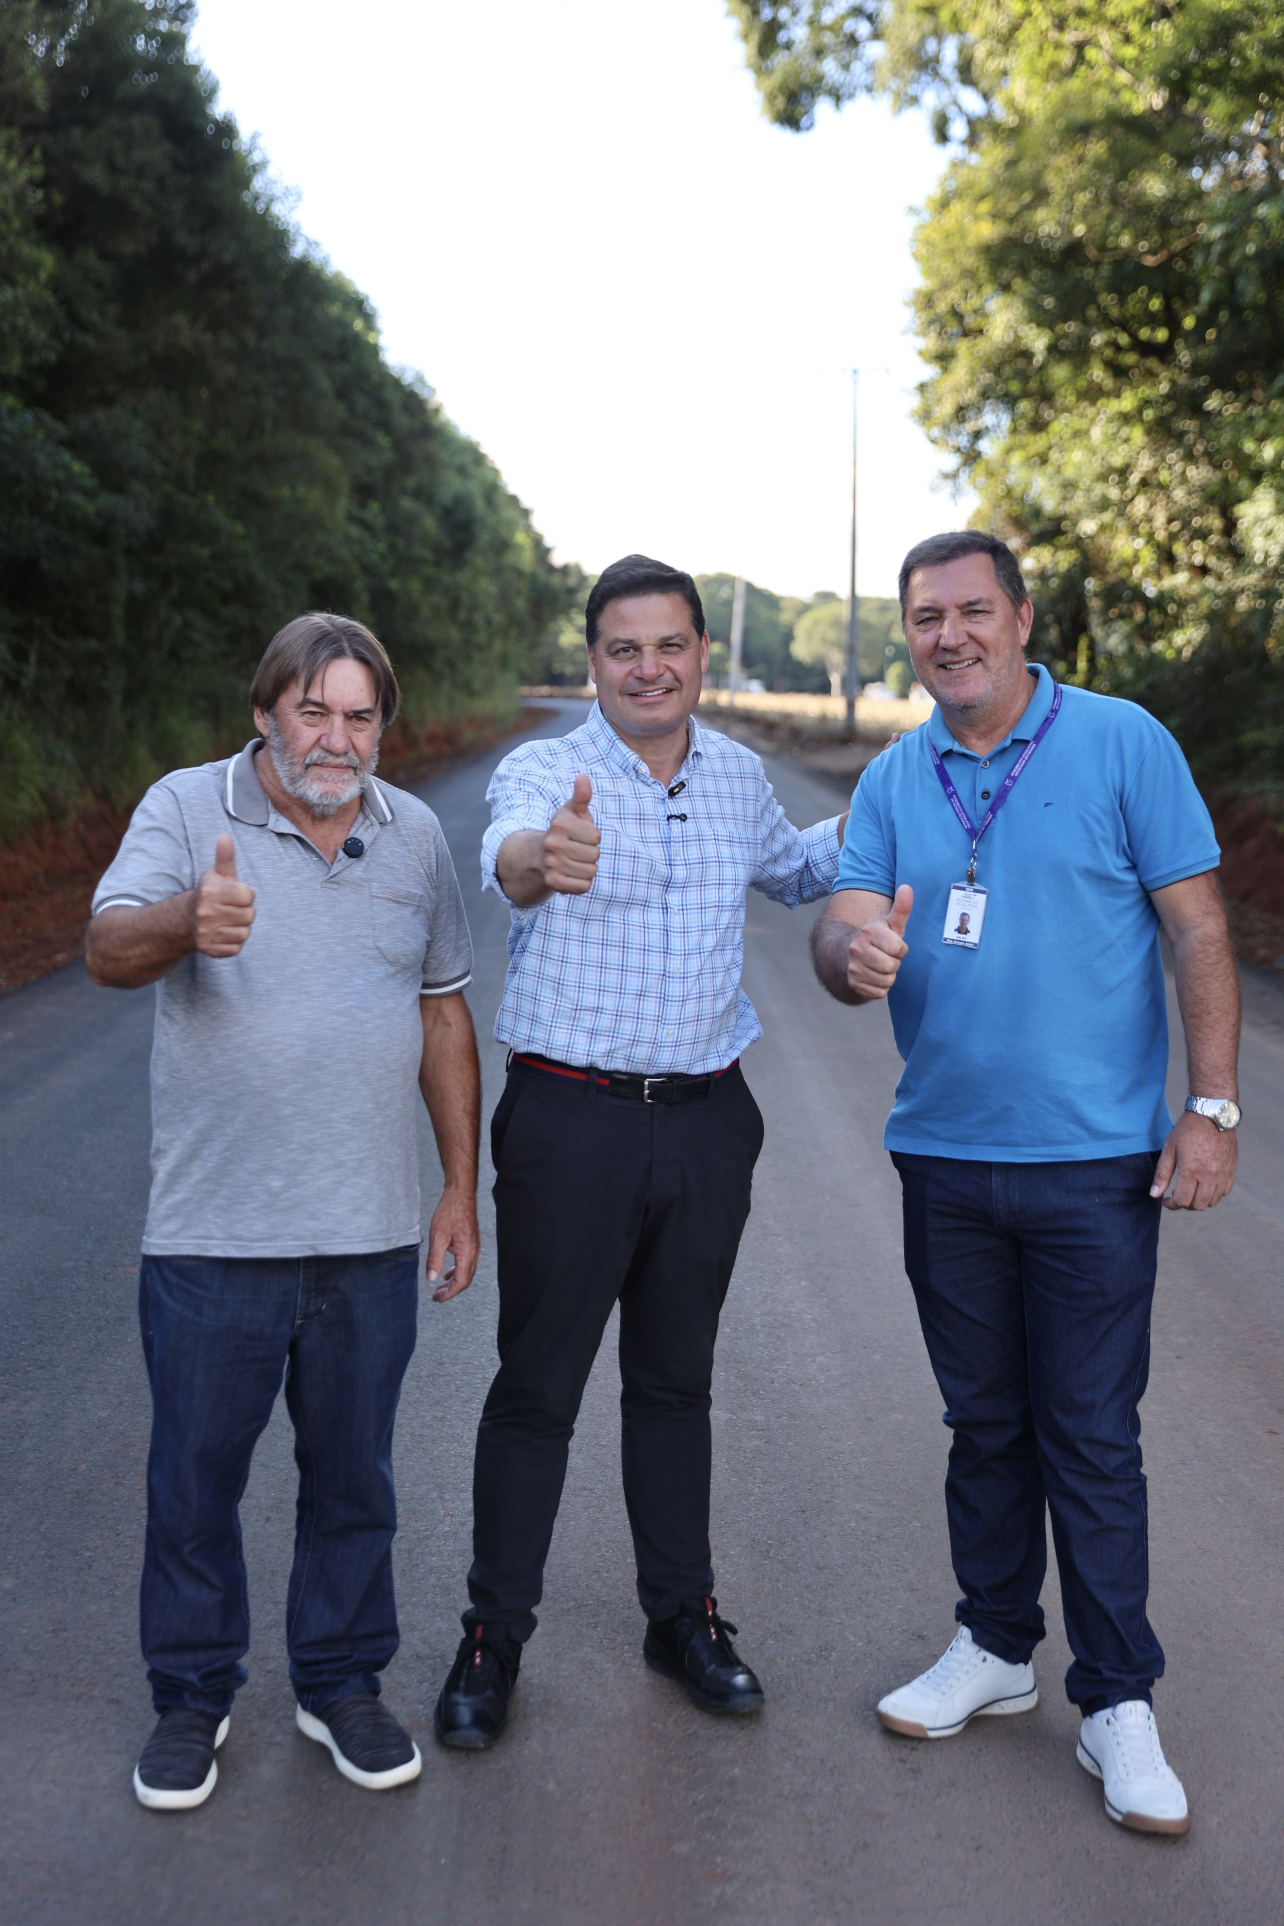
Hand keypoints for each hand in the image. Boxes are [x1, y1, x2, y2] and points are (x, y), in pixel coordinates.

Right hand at [193, 834, 255, 956]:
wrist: (186, 920)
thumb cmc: (210, 894)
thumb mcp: (218, 875)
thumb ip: (225, 857)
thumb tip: (225, 836)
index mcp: (210, 893)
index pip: (249, 896)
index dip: (246, 895)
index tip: (235, 895)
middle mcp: (206, 913)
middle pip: (249, 916)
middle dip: (245, 912)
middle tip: (231, 910)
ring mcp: (207, 933)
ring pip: (245, 933)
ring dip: (240, 928)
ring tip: (228, 921)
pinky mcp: (210, 950)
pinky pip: (237, 948)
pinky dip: (233, 942)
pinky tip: (224, 933)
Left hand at [426, 1186, 480, 1300]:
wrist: (460, 1195)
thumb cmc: (450, 1212)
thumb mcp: (437, 1236)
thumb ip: (434, 1259)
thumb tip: (432, 1278)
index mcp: (467, 1252)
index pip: (461, 1281)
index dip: (449, 1293)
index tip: (437, 1299)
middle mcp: (474, 1252)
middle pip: (465, 1279)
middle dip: (451, 1291)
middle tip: (436, 1296)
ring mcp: (474, 1247)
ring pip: (466, 1272)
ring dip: (453, 1282)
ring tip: (440, 1288)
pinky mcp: (471, 1243)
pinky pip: (466, 1263)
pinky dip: (456, 1271)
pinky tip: (447, 1272)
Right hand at [542, 774, 599, 894]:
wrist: (538, 856)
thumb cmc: (564, 831)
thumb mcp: (572, 812)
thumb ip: (581, 796)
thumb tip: (583, 776)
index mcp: (559, 825)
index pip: (596, 837)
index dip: (592, 837)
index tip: (579, 836)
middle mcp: (552, 844)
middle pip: (595, 855)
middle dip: (590, 853)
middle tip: (576, 850)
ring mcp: (551, 864)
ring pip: (591, 871)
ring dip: (586, 869)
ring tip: (573, 862)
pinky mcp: (553, 882)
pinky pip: (584, 886)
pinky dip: (582, 883)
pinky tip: (571, 874)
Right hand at [845, 884, 912, 1000]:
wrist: (846, 954)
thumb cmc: (876, 938)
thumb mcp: (889, 923)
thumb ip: (901, 908)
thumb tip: (907, 887)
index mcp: (868, 932)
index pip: (898, 948)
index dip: (900, 949)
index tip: (893, 945)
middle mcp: (857, 949)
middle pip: (891, 966)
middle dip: (894, 963)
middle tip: (886, 957)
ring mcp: (853, 968)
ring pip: (886, 981)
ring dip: (888, 976)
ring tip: (880, 966)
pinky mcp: (853, 984)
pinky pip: (880, 992)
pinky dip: (881, 987)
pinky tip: (874, 976)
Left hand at [1150, 1110, 1237, 1209]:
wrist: (1212, 1114)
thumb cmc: (1188, 1130)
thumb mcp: (1169, 1149)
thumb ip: (1162, 1174)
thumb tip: (1154, 1195)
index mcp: (1191, 1170)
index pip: (1182, 1200)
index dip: (1172, 1204)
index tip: (1166, 1200)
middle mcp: (1209, 1175)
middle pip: (1198, 1205)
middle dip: (1185, 1204)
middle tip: (1177, 1196)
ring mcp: (1223, 1173)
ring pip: (1212, 1201)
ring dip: (1200, 1201)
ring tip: (1191, 1191)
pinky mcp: (1231, 1169)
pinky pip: (1224, 1191)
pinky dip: (1214, 1193)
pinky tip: (1205, 1185)